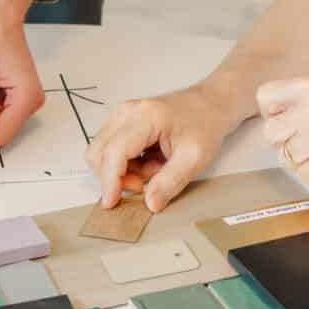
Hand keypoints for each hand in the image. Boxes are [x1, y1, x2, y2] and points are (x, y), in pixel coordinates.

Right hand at [86, 85, 238, 211]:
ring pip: (102, 153)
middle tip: (144, 185)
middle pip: (99, 152)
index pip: (114, 152)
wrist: (210, 105)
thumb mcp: (195, 158)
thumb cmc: (204, 124)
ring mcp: (122, 116)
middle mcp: (127, 113)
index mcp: (145, 116)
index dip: (110, 180)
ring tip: (154, 169)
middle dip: (116, 177)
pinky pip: (111, 151)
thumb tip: (150, 203)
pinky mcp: (122, 123)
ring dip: (122, 172)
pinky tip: (150, 162)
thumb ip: (171, 182)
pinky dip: (126, 165)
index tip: (112, 203)